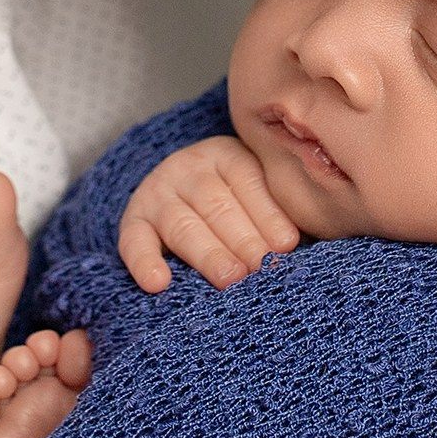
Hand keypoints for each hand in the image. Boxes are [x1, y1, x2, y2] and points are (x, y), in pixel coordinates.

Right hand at [117, 135, 304, 292]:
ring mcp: (157, 192)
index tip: (288, 243)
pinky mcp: (134, 220)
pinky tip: (159, 282)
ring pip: (182, 224)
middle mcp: (188, 167)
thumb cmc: (243, 207)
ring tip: (231, 278)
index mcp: (227, 154)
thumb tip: (301, 246)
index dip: (268, 212)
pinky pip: (134, 241)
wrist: (186, 197)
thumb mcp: (263, 195)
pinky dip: (144, 262)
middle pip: (216, 203)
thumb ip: (282, 214)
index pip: (247, 179)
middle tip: (261, 267)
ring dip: (208, 253)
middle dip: (243, 238)